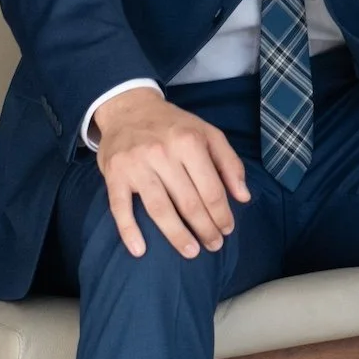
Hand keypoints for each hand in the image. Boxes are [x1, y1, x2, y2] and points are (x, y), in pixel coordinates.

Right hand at [94, 88, 252, 259]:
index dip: (222, 213)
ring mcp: (137, 165)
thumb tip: (243, 197)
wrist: (129, 107)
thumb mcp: (208, 133)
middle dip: (205, 228)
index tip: (228, 229)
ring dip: (176, 235)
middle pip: (188, 202)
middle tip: (214, 245)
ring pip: (159, 208)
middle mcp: (163, 153)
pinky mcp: (114, 175)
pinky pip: (120, 208)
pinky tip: (140, 250)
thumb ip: (229, 163)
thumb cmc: (173, 125)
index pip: (211, 188)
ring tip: (191, 252)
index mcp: (189, 142)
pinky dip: (129, 231)